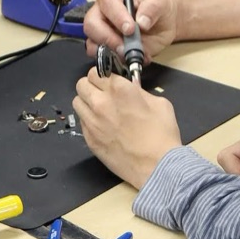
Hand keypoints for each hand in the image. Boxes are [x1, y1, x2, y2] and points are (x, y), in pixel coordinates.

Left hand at [73, 68, 181, 188]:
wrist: (157, 167)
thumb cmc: (162, 135)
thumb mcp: (160, 103)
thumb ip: (140, 91)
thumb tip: (132, 89)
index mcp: (120, 89)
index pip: (98, 71)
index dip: (105, 75)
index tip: (109, 81)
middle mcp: (101, 102)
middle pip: (82, 83)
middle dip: (92, 84)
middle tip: (102, 92)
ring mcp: (93, 122)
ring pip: (77, 101)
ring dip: (86, 101)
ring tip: (98, 108)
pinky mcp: (89, 139)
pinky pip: (81, 121)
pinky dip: (88, 119)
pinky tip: (101, 125)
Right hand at [84, 0, 179, 60]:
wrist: (165, 22)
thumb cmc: (158, 6)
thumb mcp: (160, 3)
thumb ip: (151, 9)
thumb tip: (142, 22)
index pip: (107, 2)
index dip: (117, 16)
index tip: (130, 29)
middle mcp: (103, 12)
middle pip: (91, 25)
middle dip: (107, 38)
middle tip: (125, 47)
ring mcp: (103, 31)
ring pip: (92, 43)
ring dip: (109, 52)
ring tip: (128, 55)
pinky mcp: (108, 48)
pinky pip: (102, 57)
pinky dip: (115, 62)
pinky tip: (131, 59)